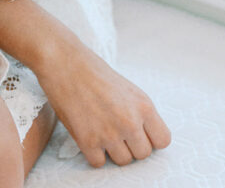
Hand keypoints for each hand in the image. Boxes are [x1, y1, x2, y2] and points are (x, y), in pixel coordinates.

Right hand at [32, 35, 170, 167]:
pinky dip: (93, 153)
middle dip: (130, 145)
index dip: (150, 138)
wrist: (62, 60)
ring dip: (112, 150)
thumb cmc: (92, 70)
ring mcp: (109, 133)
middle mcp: (130, 122)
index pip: (163, 140)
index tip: (139, 133)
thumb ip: (138, 112)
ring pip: (122, 161)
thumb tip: (143, 136)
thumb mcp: (126, 88)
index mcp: (143, 105)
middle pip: (143, 154)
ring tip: (100, 129)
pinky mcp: (87, 141)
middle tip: (115, 130)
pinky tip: (88, 134)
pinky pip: (99, 162)